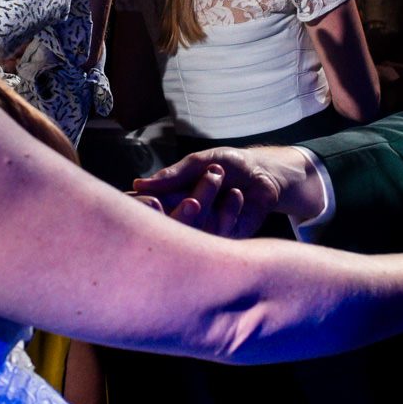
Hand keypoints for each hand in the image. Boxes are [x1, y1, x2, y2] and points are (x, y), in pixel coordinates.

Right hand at [129, 162, 245, 235]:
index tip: (152, 201)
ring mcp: (203, 231)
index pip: (146, 211)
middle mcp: (183, 218)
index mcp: (170, 199)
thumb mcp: (200, 162)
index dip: (145, 209)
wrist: (264, 175)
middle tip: (193, 192)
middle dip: (180, 207)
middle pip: (168, 226)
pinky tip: (237, 194)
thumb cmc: (230, 165)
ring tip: (217, 176)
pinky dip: (228, 210)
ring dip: (206, 198)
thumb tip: (138, 185)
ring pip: (193, 230)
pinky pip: (218, 234)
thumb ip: (173, 175)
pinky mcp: (224, 240)